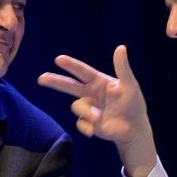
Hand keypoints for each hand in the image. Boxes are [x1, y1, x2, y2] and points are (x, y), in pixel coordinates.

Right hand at [38, 45, 156, 175]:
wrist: (134, 128)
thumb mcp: (129, 85)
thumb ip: (122, 68)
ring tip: (99, 117)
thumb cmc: (134, 104)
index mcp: (99, 82)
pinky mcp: (88, 123)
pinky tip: (97, 128)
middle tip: (41, 78)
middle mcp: (90, 93)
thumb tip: (120, 48)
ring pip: (77, 106)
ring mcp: (88, 108)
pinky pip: (81, 123)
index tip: (59, 59)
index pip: (82, 71)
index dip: (71, 65)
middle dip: (55, 81)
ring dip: (87, 112)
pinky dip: (87, 126)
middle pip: (69, 85)